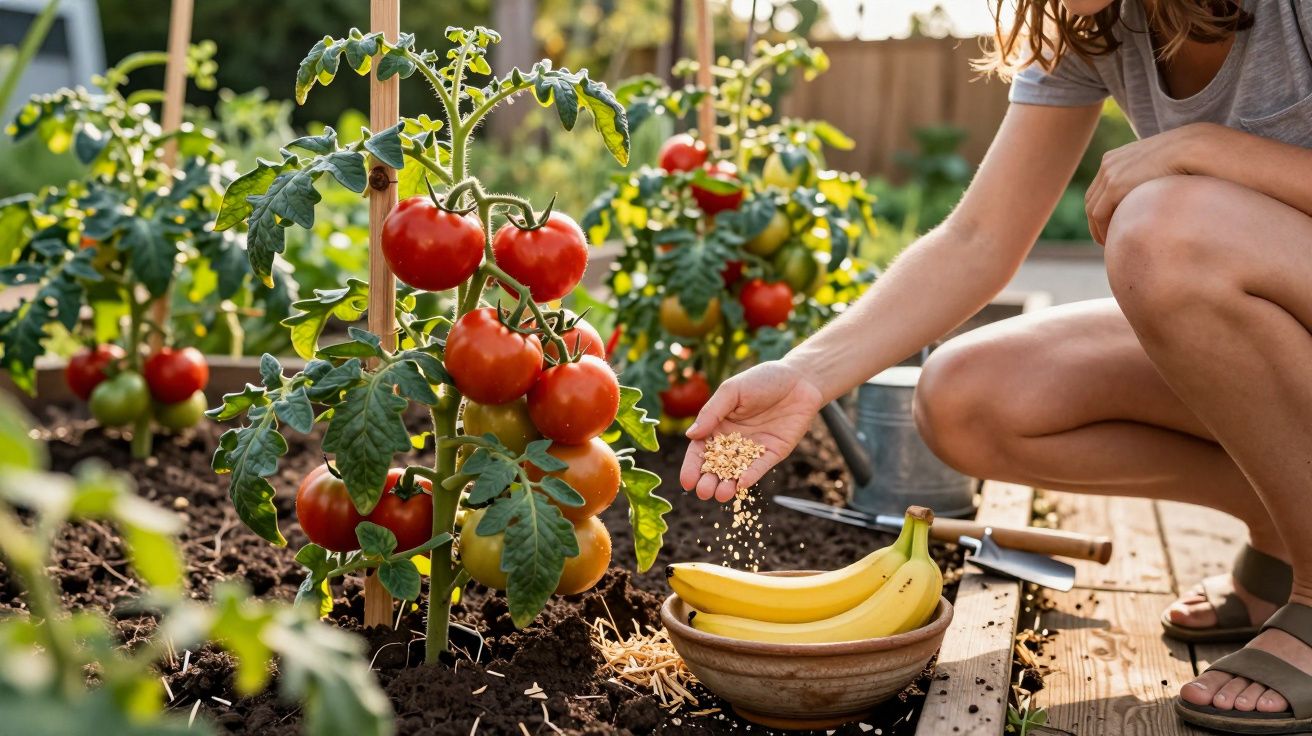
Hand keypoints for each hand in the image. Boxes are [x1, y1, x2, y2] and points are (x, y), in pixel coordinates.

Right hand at [679, 360, 824, 501]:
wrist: (799, 379)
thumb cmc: (762, 379)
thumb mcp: (732, 391)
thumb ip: (712, 413)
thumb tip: (690, 436)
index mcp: (718, 425)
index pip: (700, 450)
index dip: (692, 466)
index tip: (687, 482)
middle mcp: (733, 440)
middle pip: (717, 466)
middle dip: (709, 481)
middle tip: (704, 492)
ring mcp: (753, 448)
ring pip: (737, 471)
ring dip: (728, 485)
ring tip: (721, 495)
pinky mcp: (773, 452)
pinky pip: (760, 467)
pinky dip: (752, 475)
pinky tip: (742, 483)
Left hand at [1085, 123, 1214, 243]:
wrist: (1193, 148)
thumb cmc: (1186, 158)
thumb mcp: (1158, 166)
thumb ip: (1147, 178)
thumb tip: (1151, 195)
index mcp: (1116, 158)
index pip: (1099, 189)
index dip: (1100, 210)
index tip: (1108, 226)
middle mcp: (1108, 164)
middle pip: (1092, 199)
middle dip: (1095, 221)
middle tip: (1104, 240)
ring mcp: (1109, 174)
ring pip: (1093, 209)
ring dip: (1098, 229)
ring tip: (1109, 245)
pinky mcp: (1115, 185)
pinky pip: (1099, 214)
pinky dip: (1101, 229)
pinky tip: (1113, 241)